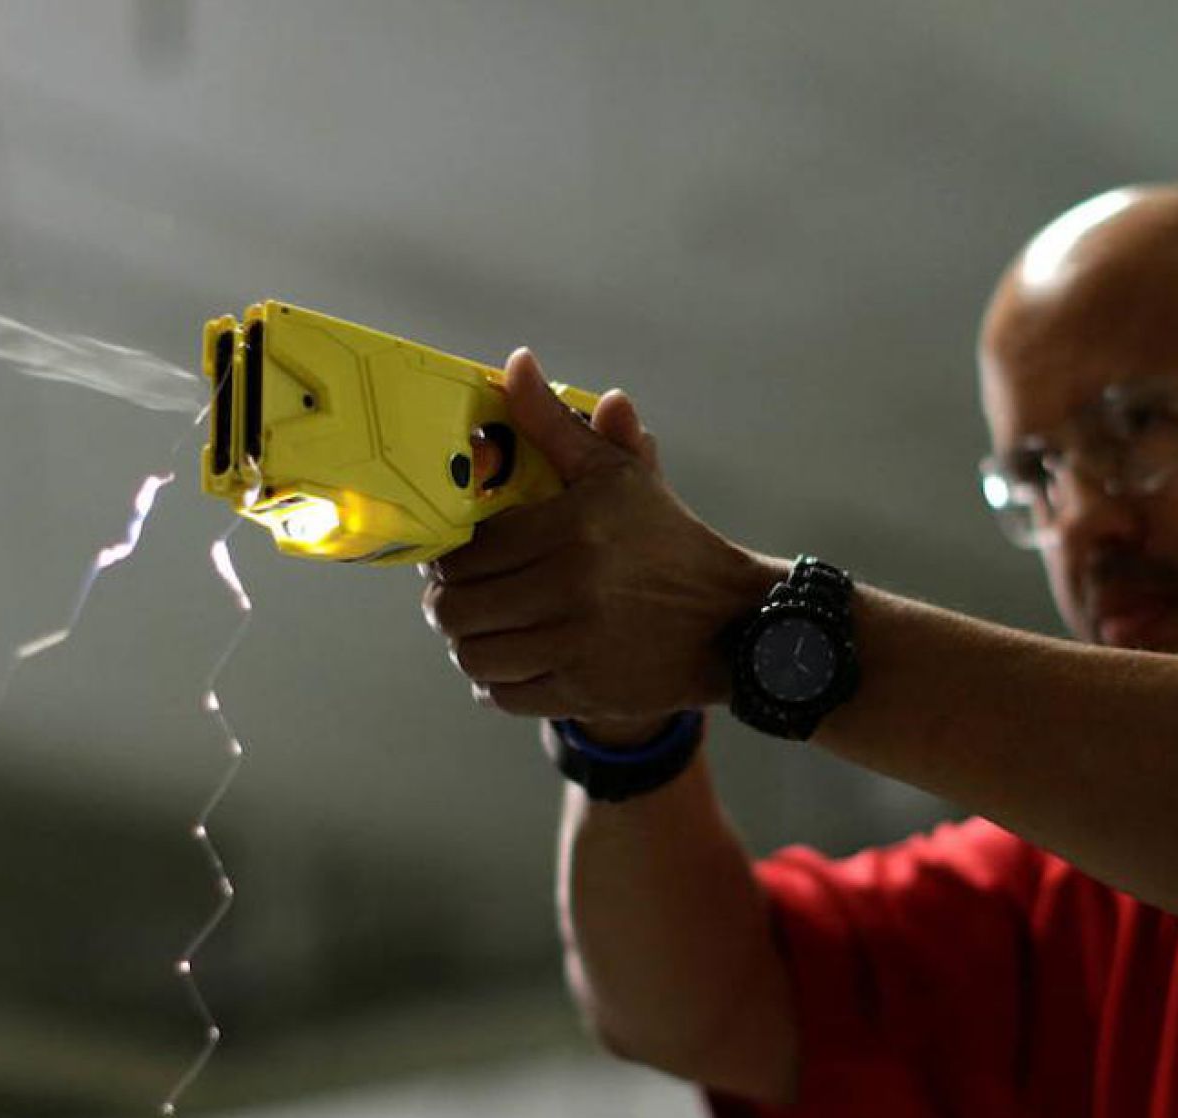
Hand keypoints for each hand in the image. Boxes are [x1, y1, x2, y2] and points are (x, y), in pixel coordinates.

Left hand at [421, 348, 781, 723]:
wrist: (732, 620)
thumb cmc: (665, 539)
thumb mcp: (617, 474)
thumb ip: (555, 425)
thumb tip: (516, 363)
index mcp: (573, 528)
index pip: (469, 552)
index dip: (447, 558)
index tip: (453, 557)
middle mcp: (572, 588)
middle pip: (458, 609)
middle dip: (446, 603)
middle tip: (455, 596)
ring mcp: (577, 646)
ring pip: (474, 656)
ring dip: (466, 644)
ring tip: (478, 629)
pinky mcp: (583, 691)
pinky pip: (505, 695)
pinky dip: (494, 683)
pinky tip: (506, 660)